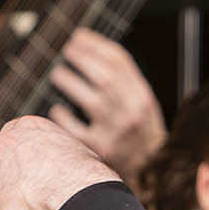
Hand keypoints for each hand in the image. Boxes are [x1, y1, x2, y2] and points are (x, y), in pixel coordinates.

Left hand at [0, 116, 120, 209]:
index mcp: (27, 127)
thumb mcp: (74, 150)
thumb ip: (56, 153)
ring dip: (7, 209)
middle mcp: (6, 143)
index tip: (31, 181)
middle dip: (12, 188)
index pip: (12, 145)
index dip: (19, 167)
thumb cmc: (87, 177)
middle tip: (30, 204)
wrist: (81, 196)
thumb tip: (59, 168)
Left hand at [49, 29, 167, 180]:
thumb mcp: (143, 104)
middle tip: (66, 51)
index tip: (78, 36)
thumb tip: (94, 52)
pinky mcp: (102, 150)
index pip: (120, 61)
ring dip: (69, 82)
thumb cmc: (142, 134)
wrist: (151, 173)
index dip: (96, 44)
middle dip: (82, 58)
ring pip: (89, 100)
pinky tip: (56, 110)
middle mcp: (132, 112)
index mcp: (143, 97)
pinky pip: (76, 130)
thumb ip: (125, 82)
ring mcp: (117, 132)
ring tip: (58, 74)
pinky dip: (63, 117)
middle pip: (105, 76)